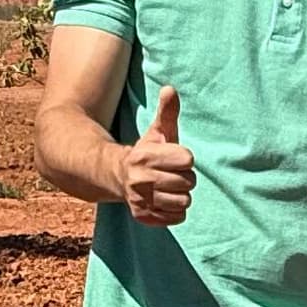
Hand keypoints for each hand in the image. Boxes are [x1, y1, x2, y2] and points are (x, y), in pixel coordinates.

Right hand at [122, 85, 195, 225]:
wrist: (117, 176)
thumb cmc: (147, 152)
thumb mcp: (157, 131)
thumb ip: (167, 112)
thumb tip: (170, 89)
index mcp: (146, 156)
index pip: (187, 160)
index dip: (184, 158)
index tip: (173, 157)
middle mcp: (141, 180)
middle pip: (188, 182)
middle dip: (184, 177)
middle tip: (171, 173)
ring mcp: (141, 200)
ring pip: (184, 201)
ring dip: (180, 195)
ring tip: (168, 187)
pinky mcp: (143, 217)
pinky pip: (177, 217)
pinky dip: (175, 211)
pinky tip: (164, 200)